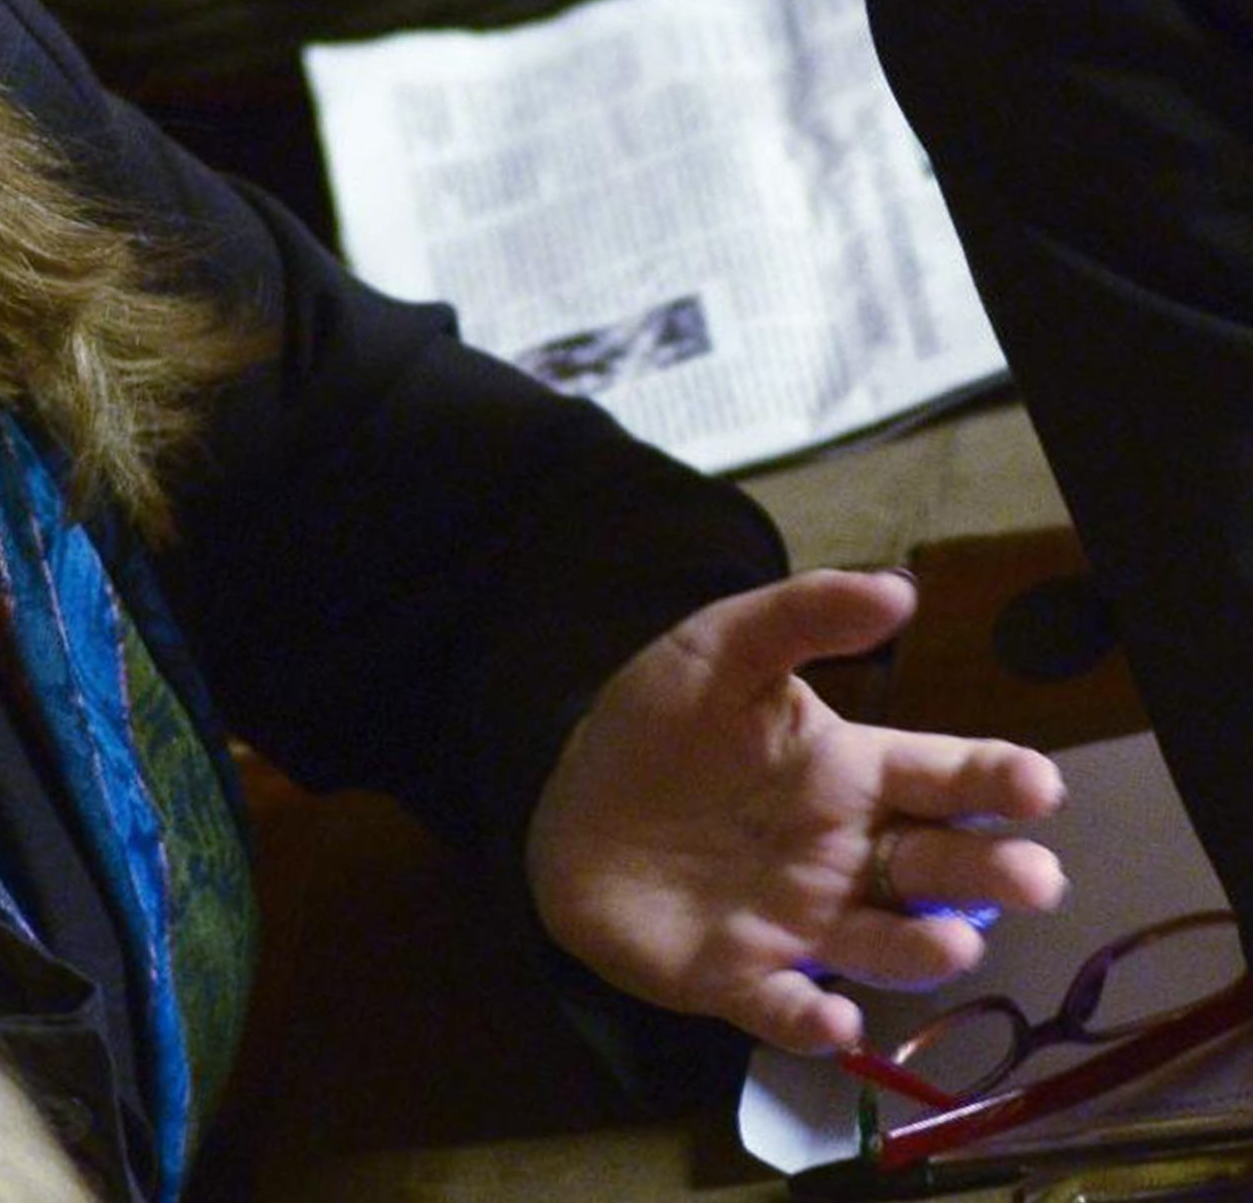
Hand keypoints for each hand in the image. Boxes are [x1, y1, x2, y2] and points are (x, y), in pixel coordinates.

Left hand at [526, 568, 1067, 1054]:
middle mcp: (847, 855)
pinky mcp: (739, 975)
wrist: (569, 804)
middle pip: (941, 870)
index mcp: (852, 773)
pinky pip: (785, 1005)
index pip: (946, 778)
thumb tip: (900, 588)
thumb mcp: (718, 649)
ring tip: (952, 944)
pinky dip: (811, 1018)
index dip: (998, 782)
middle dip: (994, 875)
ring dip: (923, 951)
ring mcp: (800, 920)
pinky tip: (829, 1019)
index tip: (1037, 785)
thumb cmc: (660, 726)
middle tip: (1034, 877)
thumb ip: (801, 615)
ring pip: (885, 945)